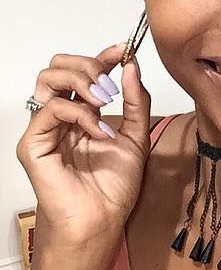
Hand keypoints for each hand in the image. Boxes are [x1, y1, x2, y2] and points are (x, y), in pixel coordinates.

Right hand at [16, 43, 150, 247]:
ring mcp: (46, 129)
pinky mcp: (34, 146)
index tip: (123, 50)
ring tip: (104, 99)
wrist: (103, 219)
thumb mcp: (137, 133)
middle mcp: (62, 117)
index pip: (83, 71)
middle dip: (88, 64)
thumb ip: (136, 99)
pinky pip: (50, 110)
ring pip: (47, 81)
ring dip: (80, 80)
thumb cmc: (115, 185)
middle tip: (109, 81)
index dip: (103, 55)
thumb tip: (131, 64)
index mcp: (84, 111)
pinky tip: (97, 129)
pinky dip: (79, 112)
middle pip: (58, 67)